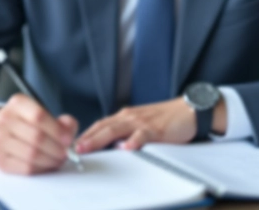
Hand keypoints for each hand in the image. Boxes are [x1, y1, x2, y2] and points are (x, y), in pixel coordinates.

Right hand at [0, 94, 78, 174]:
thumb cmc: (26, 123)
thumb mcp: (42, 113)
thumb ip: (62, 121)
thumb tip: (69, 131)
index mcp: (18, 103)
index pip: (39, 116)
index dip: (57, 130)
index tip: (69, 139)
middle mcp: (4, 120)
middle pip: (37, 137)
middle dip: (57, 148)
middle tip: (66, 153)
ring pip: (32, 155)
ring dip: (51, 160)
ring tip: (58, 159)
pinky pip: (25, 168)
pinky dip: (41, 169)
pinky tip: (46, 165)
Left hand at [75, 96, 224, 152]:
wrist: (188, 110)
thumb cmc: (164, 119)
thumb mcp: (140, 124)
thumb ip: (125, 133)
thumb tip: (108, 147)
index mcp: (125, 117)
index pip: (100, 126)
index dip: (85, 135)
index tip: (70, 146)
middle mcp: (130, 117)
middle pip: (103, 127)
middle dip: (86, 138)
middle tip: (71, 149)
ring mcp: (142, 122)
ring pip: (116, 129)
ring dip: (100, 139)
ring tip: (87, 148)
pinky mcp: (156, 128)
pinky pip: (143, 135)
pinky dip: (134, 141)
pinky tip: (127, 148)